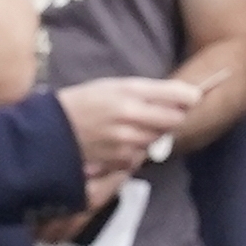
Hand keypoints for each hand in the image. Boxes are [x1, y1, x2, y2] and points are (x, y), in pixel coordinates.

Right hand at [56, 73, 204, 191]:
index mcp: (129, 92)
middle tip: (156, 112)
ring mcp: (126, 140)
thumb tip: (188, 96)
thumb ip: (150, 92)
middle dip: (172, 116)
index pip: (176, 96)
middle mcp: (130, 115)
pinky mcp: (120, 158)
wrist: (52, 129)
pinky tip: (119, 141)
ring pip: (158, 137)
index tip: (193, 97)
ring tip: (130, 126)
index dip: (189, 97)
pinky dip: (136, 148)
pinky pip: (141, 153)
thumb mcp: (114, 86)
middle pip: (173, 120)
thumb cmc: (84, 102)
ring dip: (152, 133)